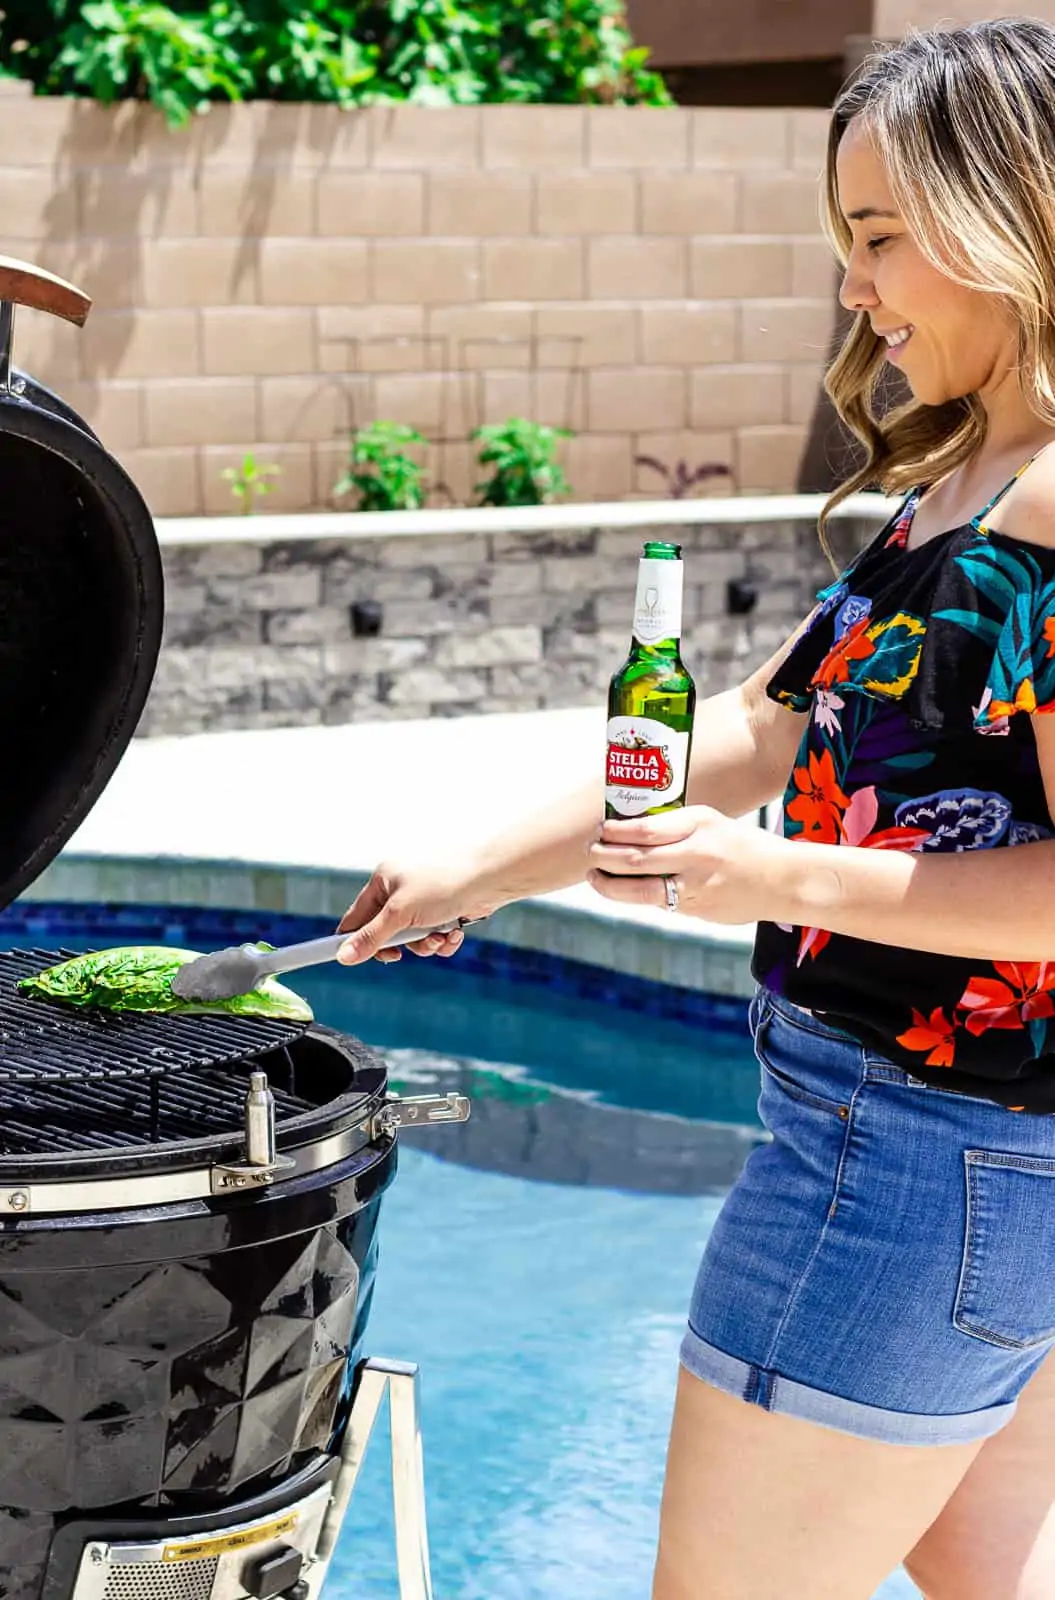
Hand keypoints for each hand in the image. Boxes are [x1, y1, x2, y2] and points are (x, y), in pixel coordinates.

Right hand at [337, 858, 492, 964]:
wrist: (492, 876)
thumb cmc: (445, 883)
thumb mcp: (401, 914)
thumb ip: (372, 937)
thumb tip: (344, 956)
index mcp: (383, 879)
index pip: (356, 916)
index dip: (353, 940)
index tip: (351, 961)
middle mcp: (402, 886)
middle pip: (387, 931)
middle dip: (401, 945)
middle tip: (404, 954)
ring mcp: (426, 898)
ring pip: (413, 936)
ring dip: (425, 944)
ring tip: (439, 938)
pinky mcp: (447, 908)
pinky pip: (435, 933)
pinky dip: (443, 938)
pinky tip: (454, 933)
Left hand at [586, 806, 792, 924]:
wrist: (783, 880)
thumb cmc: (742, 844)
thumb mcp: (710, 822)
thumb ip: (673, 825)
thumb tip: (629, 831)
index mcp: (700, 826)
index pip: (645, 829)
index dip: (614, 831)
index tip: (600, 829)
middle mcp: (696, 856)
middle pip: (635, 860)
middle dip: (603, 857)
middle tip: (589, 853)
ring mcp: (695, 887)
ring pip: (640, 891)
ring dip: (609, 885)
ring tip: (594, 876)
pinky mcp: (696, 911)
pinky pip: (659, 903)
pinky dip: (636, 896)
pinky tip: (624, 889)